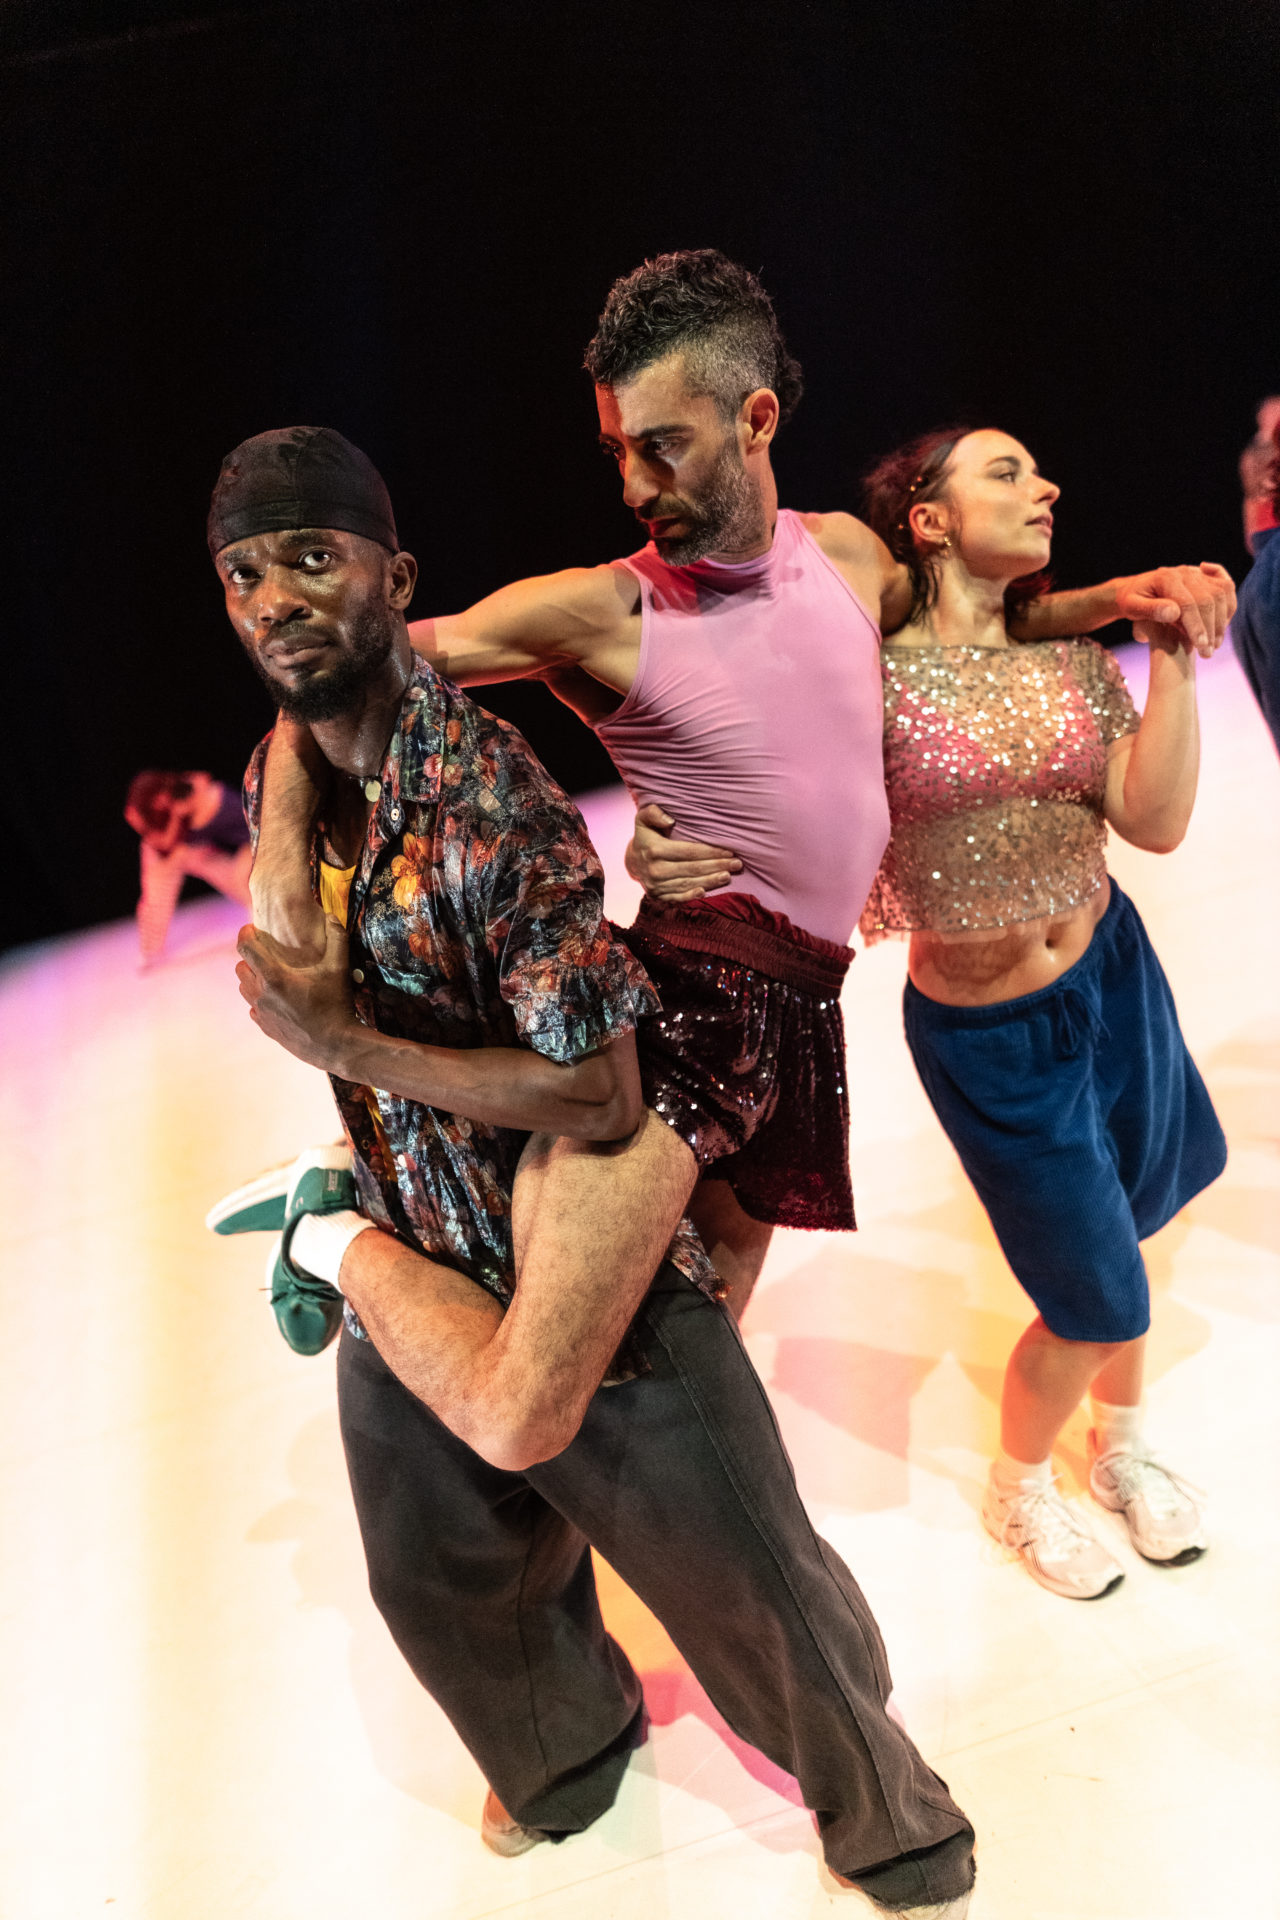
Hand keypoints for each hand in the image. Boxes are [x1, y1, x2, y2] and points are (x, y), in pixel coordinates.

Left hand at [235, 916, 358, 1070]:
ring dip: (252, 978)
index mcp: (275, 976)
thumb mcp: (339, 969)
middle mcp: (262, 994)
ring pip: (243, 988)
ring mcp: (261, 1013)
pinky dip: (260, 999)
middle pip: (240, 967)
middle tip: (266, 952)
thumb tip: (333, 916)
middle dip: (249, 956)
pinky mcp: (265, 1027)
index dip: (245, 933)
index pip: (245, 946)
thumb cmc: (337, 1005)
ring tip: (271, 974)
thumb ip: (336, 939)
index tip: (251, 927)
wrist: (336, 1046)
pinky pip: (253, 1008)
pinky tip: (277, 997)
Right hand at [623, 803, 742, 902]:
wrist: (632, 861)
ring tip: (728, 876)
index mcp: (655, 850)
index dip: (711, 851)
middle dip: (717, 866)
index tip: (729, 851)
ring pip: (688, 883)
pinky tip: (706, 892)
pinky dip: (691, 896)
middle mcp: (655, 870)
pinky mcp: (657, 896)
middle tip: (737, 864)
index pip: (689, 851)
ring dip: (711, 881)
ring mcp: (656, 885)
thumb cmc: (646, 836)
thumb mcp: (643, 819)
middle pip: (692, 869)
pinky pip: (677, 898)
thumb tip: (670, 820)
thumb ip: (654, 813)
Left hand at [1115, 562, 1234, 657]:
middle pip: (1208, 598)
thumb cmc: (1131, 602)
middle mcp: (1184, 572)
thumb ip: (1150, 610)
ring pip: (1221, 593)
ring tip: (1215, 644)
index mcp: (1166, 578)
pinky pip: (1226, 586)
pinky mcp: (1205, 577)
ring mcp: (1197, 573)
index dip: (1196, 625)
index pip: (1187, 603)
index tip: (1200, 646)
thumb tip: (1173, 612)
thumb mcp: (1132, 607)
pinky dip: (1229, 605)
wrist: (1135, 589)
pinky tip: (1223, 624)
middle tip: (1208, 653)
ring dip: (1222, 620)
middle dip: (1211, 628)